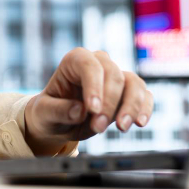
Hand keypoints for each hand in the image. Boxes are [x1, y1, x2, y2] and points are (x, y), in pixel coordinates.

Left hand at [23, 48, 153, 155]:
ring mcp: (116, 76)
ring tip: (121, 128)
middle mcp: (98, 63)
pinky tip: (139, 123)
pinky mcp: (129, 92)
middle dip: (109, 103)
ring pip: (133, 83)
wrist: (60, 122)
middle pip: (113, 75)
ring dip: (131, 107)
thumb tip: (79, 110)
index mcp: (74, 60)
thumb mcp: (44, 113)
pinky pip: (144, 95)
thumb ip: (58, 111)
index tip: (93, 109)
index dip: (94, 85)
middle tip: (97, 127)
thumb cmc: (49, 112)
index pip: (89, 65)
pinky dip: (144, 109)